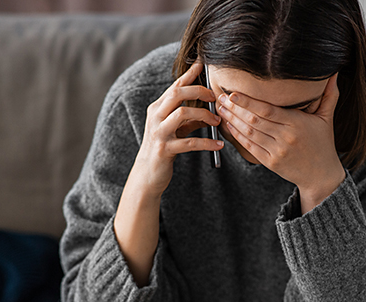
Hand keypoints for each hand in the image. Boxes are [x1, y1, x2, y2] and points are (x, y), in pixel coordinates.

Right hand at [131, 61, 223, 196]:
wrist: (147, 175)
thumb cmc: (162, 150)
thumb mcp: (175, 131)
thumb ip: (189, 120)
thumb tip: (210, 112)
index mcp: (157, 109)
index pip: (175, 86)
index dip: (189, 74)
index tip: (202, 63)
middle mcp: (155, 117)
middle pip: (177, 93)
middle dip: (199, 91)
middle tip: (215, 97)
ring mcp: (159, 132)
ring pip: (183, 113)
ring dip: (204, 115)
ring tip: (218, 122)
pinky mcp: (165, 149)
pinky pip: (189, 142)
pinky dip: (207, 143)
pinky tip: (218, 145)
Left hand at [217, 73, 345, 211]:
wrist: (321, 175)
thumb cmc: (323, 144)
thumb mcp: (327, 118)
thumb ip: (329, 95)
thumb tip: (335, 73)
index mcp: (297, 124)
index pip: (268, 110)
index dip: (248, 102)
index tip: (233, 93)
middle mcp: (285, 138)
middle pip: (254, 120)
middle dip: (234, 108)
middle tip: (220, 97)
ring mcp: (277, 151)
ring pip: (249, 133)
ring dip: (232, 120)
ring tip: (220, 109)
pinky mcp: (270, 162)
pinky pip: (249, 146)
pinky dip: (237, 135)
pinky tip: (228, 125)